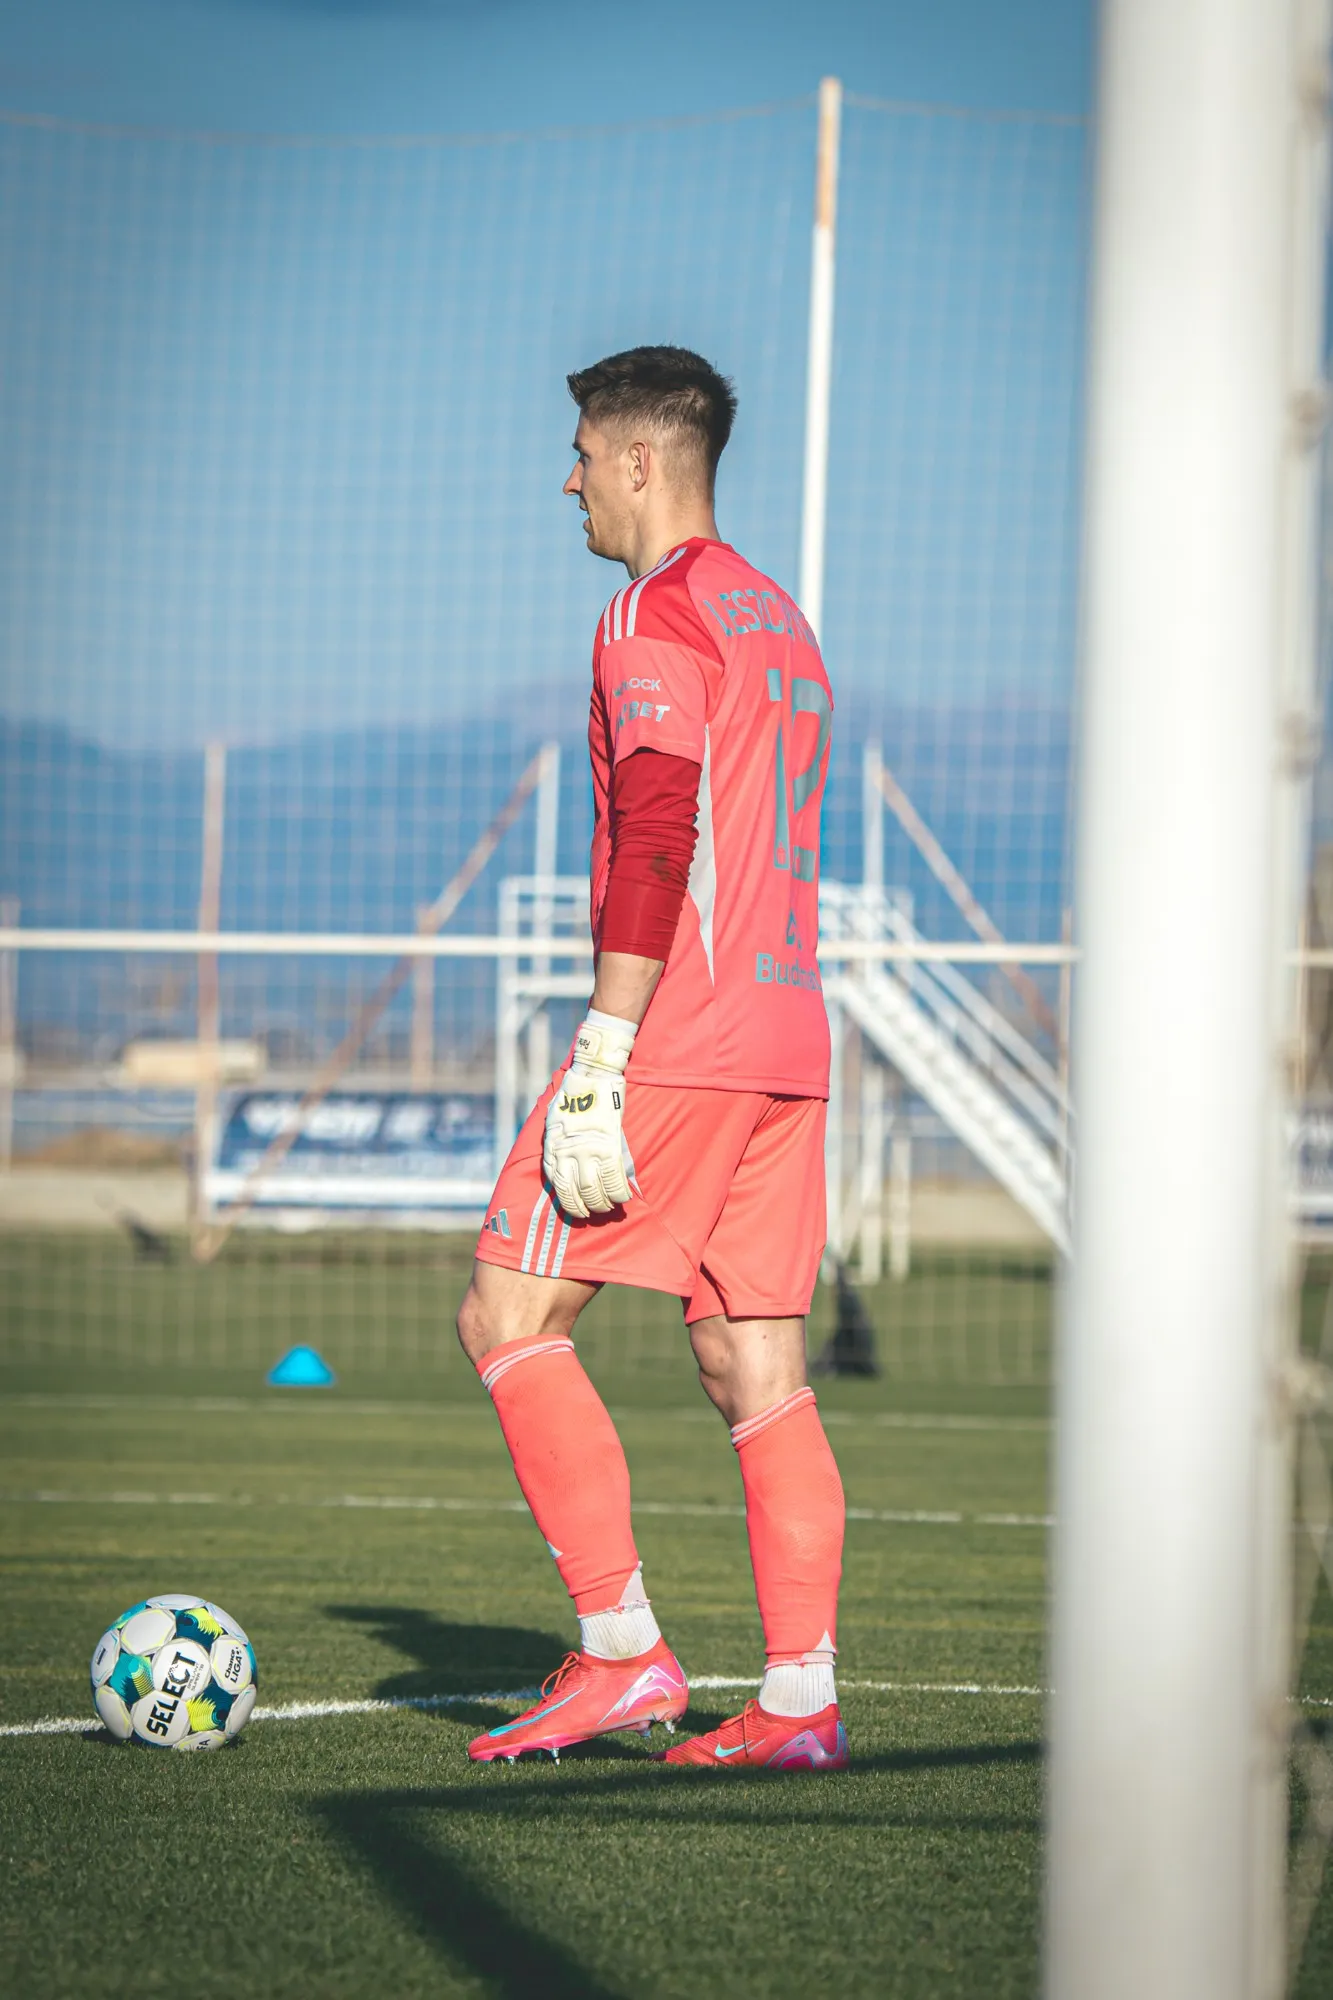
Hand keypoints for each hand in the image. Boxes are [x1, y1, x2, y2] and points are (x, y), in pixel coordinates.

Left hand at [543, 1013, 636, 1218]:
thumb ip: (559, 1144)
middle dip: (587, 1208)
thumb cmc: (573, 1096)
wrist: (591, 1076)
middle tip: (597, 1211)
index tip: (578, 1210)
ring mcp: (588, 1152)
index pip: (558, 1188)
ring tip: (611, 1206)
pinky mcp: (609, 1146)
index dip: (570, 1204)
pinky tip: (625, 1196)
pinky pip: (615, 1179)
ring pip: (595, 1191)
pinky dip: (620, 1192)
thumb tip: (566, 1163)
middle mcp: (567, 1154)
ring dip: (604, 1204)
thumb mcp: (554, 1122)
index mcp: (553, 1150)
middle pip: (576, 1194)